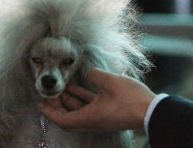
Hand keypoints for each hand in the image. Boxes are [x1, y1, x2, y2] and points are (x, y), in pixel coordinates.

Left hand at [38, 69, 154, 131]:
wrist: (152, 111)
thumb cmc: (131, 99)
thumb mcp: (111, 82)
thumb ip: (95, 75)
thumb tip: (88, 73)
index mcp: (90, 117)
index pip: (63, 120)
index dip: (50, 112)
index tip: (40, 103)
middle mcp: (93, 120)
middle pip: (68, 117)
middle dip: (57, 106)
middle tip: (50, 93)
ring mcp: (100, 117)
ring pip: (79, 111)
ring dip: (69, 101)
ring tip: (62, 87)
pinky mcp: (107, 113)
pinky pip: (89, 107)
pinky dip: (81, 99)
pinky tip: (78, 87)